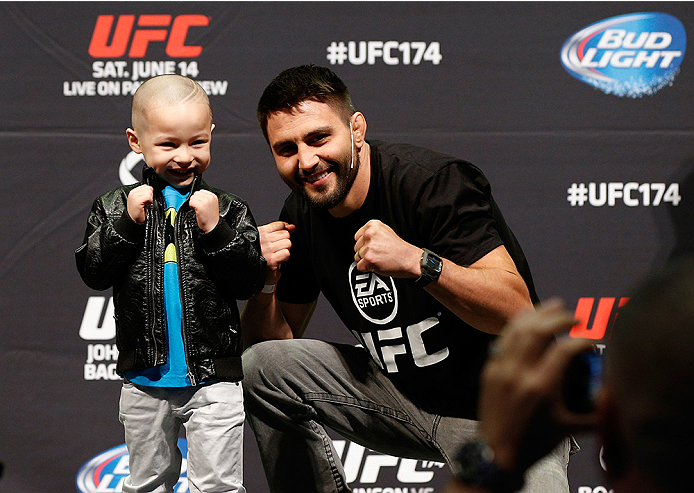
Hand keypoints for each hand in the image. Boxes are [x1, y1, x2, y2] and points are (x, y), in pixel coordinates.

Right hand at [127, 185, 152, 223]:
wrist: (134, 220)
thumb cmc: (138, 212)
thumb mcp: (142, 200)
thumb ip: (145, 193)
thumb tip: (151, 188)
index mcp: (133, 191)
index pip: (146, 186)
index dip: (148, 193)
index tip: (145, 200)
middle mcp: (133, 192)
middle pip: (148, 188)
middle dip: (149, 196)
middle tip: (145, 203)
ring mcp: (134, 196)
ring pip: (149, 192)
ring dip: (149, 199)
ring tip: (144, 204)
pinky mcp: (137, 200)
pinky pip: (148, 197)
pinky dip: (149, 201)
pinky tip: (145, 205)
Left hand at [189, 190, 219, 232]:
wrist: (212, 226)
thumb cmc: (210, 217)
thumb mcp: (212, 204)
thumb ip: (206, 197)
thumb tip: (196, 194)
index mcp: (213, 196)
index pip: (201, 191)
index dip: (199, 198)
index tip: (201, 204)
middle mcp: (210, 197)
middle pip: (196, 193)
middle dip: (196, 200)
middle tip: (199, 207)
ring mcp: (205, 201)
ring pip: (193, 197)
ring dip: (193, 203)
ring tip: (198, 209)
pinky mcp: (200, 206)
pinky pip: (191, 202)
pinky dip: (191, 206)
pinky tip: (196, 211)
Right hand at [258, 221, 295, 283]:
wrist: (253, 274)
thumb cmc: (260, 256)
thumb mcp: (267, 240)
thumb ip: (280, 231)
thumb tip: (292, 226)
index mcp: (260, 233)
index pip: (279, 225)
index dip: (283, 231)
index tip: (279, 238)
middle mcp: (262, 240)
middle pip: (285, 234)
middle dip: (284, 242)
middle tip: (276, 249)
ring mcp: (266, 251)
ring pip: (287, 243)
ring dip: (284, 250)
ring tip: (277, 254)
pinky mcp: (271, 261)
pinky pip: (286, 253)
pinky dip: (284, 257)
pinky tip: (277, 259)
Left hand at [353, 220, 421, 276]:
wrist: (409, 259)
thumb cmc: (399, 248)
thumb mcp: (385, 231)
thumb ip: (371, 232)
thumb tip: (360, 238)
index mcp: (372, 225)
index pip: (357, 237)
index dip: (365, 244)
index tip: (376, 246)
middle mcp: (369, 234)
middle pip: (356, 248)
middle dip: (365, 253)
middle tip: (379, 253)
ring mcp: (369, 246)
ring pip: (357, 257)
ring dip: (366, 261)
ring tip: (380, 258)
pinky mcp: (369, 259)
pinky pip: (360, 266)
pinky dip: (367, 268)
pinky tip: (378, 264)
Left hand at [478, 300, 598, 472]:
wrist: (495, 454)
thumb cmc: (535, 442)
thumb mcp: (570, 429)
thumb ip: (596, 412)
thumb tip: (616, 397)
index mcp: (542, 387)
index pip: (565, 349)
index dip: (582, 340)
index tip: (591, 341)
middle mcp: (520, 372)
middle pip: (539, 330)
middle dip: (560, 317)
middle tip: (574, 316)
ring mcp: (502, 368)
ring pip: (518, 329)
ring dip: (537, 313)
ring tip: (554, 304)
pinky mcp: (489, 369)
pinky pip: (503, 339)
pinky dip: (517, 325)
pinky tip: (528, 318)